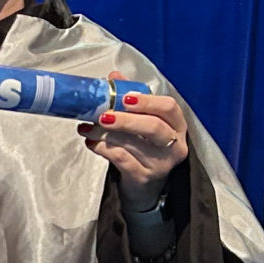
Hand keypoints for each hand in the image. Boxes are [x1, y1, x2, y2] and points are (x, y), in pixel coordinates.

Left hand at [79, 79, 186, 198]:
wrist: (144, 186)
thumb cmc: (145, 148)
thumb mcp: (143, 122)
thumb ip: (132, 98)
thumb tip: (115, 76)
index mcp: (177, 125)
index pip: (169, 108)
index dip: (148, 101)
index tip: (126, 97)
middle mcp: (174, 145)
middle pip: (154, 127)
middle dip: (126, 119)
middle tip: (103, 115)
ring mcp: (160, 164)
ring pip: (133, 144)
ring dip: (106, 133)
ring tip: (87, 127)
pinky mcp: (143, 178)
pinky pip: (121, 159)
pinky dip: (102, 148)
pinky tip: (90, 141)